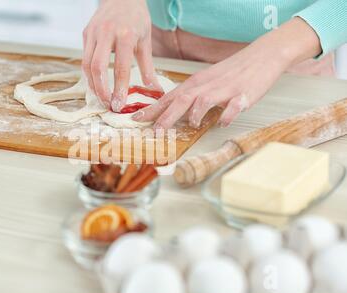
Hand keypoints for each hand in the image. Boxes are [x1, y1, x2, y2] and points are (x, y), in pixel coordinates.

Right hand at [82, 0, 160, 110]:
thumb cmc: (136, 18)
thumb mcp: (145, 41)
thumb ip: (148, 68)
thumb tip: (155, 91)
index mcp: (125, 35)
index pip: (120, 68)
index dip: (119, 89)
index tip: (119, 105)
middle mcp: (106, 33)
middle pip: (97, 68)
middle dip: (101, 90)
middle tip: (108, 105)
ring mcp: (93, 33)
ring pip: (86, 65)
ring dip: (92, 85)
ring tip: (101, 98)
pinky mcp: (86, 33)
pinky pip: (84, 58)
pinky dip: (89, 74)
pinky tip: (96, 84)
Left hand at [133, 17, 321, 128]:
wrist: (261, 56)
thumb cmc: (232, 72)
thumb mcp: (206, 83)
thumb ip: (190, 97)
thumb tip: (173, 114)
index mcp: (195, 84)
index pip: (169, 98)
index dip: (152, 109)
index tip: (136, 119)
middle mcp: (206, 86)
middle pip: (181, 100)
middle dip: (165, 117)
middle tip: (154, 132)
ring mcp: (224, 90)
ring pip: (203, 100)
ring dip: (193, 114)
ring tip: (189, 125)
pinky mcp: (243, 94)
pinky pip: (233, 106)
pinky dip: (227, 115)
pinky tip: (223, 122)